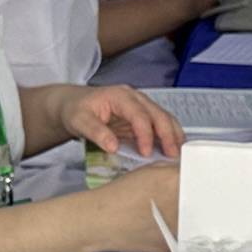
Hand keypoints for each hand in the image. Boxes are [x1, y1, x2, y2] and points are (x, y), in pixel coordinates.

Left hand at [62, 84, 184, 161]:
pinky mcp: (142, 117)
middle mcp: (135, 98)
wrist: (73, 104)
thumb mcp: (79, 121)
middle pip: (158, 114)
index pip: (140, 115)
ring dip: (173, 135)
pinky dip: (169, 135)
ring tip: (178, 153)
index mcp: (121, 96)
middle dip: (168, 135)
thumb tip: (113, 146)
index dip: (146, 134)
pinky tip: (173, 148)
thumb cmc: (76, 110)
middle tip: (172, 155)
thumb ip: (96, 132)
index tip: (146, 153)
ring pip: (164, 117)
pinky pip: (160, 124)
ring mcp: (141, 106)